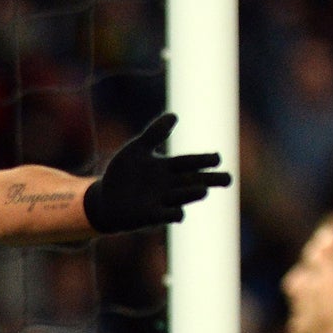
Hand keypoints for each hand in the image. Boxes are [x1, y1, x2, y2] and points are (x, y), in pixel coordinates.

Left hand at [82, 113, 231, 232]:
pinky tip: (178, 214)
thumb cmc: (124, 173)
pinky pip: (165, 216)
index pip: (190, 162)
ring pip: (182, 197)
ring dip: (192, 194)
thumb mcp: (137, 149)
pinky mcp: (150, 216)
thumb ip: (154, 134)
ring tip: (203, 190)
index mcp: (168, 168)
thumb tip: (175, 116)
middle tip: (228, 179)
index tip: (217, 158)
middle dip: (211, 180)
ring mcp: (161, 201)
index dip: (204, 161)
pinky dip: (173, 214)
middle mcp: (169, 185)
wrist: (105, 199)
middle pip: (194, 181)